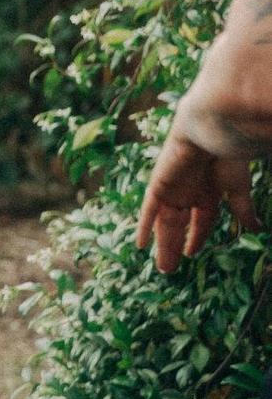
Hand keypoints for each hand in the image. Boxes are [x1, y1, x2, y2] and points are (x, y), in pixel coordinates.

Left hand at [135, 118, 257, 274]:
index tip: (191, 254)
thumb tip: (258, 229)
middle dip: (173, 246)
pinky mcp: (159, 184)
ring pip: (164, 223)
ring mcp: (172, 188)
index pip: (201, 220)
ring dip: (162, 244)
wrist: (212, 129)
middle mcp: (189, 191)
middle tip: (169, 269)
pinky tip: (140, 244)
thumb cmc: (229, 154)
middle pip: (178, 225)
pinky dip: (144, 226)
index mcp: (209, 191)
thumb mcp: (237, 189)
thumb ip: (243, 210)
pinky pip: (149, 209)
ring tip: (163, 267)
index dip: (196, 237)